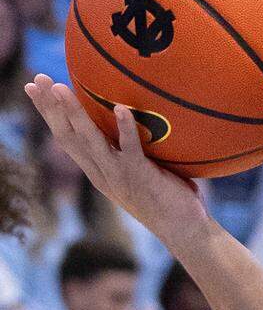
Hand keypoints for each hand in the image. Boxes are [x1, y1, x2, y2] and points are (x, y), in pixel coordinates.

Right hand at [24, 75, 209, 253]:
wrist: (182, 229)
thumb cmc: (165, 197)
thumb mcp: (137, 172)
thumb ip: (127, 150)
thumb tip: (129, 119)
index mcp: (97, 170)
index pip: (65, 137)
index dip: (48, 113)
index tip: (34, 89)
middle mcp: (101, 172)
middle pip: (67, 135)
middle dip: (49, 108)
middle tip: (36, 80)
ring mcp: (119, 174)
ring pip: (90, 140)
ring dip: (74, 112)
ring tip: (61, 87)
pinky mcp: (141, 175)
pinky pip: (131, 148)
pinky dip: (126, 128)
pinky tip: (121, 108)